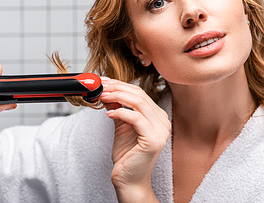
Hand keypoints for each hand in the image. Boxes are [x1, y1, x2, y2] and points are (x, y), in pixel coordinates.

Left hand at [99, 78, 170, 201]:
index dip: (120, 85)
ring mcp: (161, 131)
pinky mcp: (153, 140)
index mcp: (158, 117)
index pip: (139, 93)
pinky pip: (135, 118)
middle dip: (117, 88)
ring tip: (102, 97)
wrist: (129, 180)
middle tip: (101, 86)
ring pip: (138, 102)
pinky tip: (108, 114)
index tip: (104, 82)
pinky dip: (120, 113)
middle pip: (139, 95)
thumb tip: (108, 91)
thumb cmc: (126, 156)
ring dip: (117, 96)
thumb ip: (118, 108)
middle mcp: (163, 122)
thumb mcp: (120, 126)